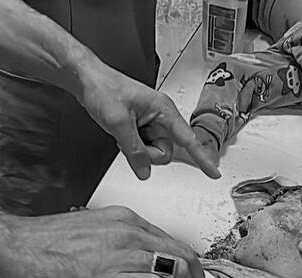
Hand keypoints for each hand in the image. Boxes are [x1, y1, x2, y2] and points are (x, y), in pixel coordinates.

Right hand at [0, 206, 204, 277]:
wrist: (11, 249)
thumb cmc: (39, 245)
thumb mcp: (87, 233)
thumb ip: (112, 245)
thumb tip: (126, 268)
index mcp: (124, 220)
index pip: (170, 240)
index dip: (185, 263)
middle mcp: (129, 232)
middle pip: (184, 253)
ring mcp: (122, 255)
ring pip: (178, 270)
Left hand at [77, 64, 220, 180]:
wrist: (88, 80)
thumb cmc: (104, 89)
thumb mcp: (118, 122)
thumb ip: (134, 150)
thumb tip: (144, 171)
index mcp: (164, 109)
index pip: (188, 139)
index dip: (202, 158)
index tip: (213, 172)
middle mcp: (161, 116)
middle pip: (166, 151)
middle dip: (148, 153)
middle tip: (128, 140)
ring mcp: (151, 123)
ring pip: (154, 152)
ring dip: (138, 150)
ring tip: (122, 133)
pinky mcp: (141, 127)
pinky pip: (143, 148)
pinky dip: (132, 147)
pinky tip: (121, 134)